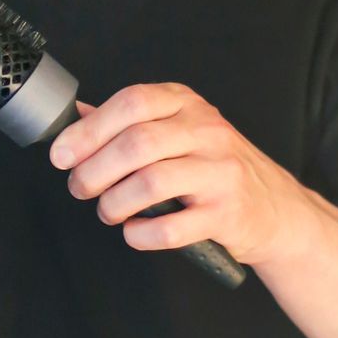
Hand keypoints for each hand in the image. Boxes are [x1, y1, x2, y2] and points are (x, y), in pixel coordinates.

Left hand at [49, 82, 313, 264]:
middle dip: (94, 171)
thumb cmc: (216, 168)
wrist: (275, 208)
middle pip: (136, 144)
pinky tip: (134, 232)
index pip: (133, 102)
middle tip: (80, 188)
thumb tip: (77, 116)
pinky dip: (140, 234)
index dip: (89, 130)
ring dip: (114, 204)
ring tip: (108, 212)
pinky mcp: (226, 214)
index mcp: (187, 105)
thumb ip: (130, 123)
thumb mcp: (179, 131)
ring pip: (150, 183)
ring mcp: (220, 172)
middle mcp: (207, 132)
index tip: (62, 155)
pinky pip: (171, 228)